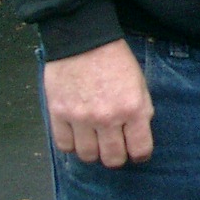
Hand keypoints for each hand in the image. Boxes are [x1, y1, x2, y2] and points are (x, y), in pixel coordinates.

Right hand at [43, 39, 154, 166]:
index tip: (137, 152)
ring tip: (96, 140)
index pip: (140, 149)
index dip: (140, 154)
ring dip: (94, 151)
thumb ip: (141, 110)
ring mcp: (81, 118)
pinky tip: (78, 134)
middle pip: (113, 159)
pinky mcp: (58, 115)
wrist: (84, 40)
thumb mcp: (139, 82)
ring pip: (88, 156)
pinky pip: (65, 146)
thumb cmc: (115, 59)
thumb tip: (138, 134)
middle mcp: (108, 117)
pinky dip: (72, 145)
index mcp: (133, 108)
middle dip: (117, 156)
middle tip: (115, 147)